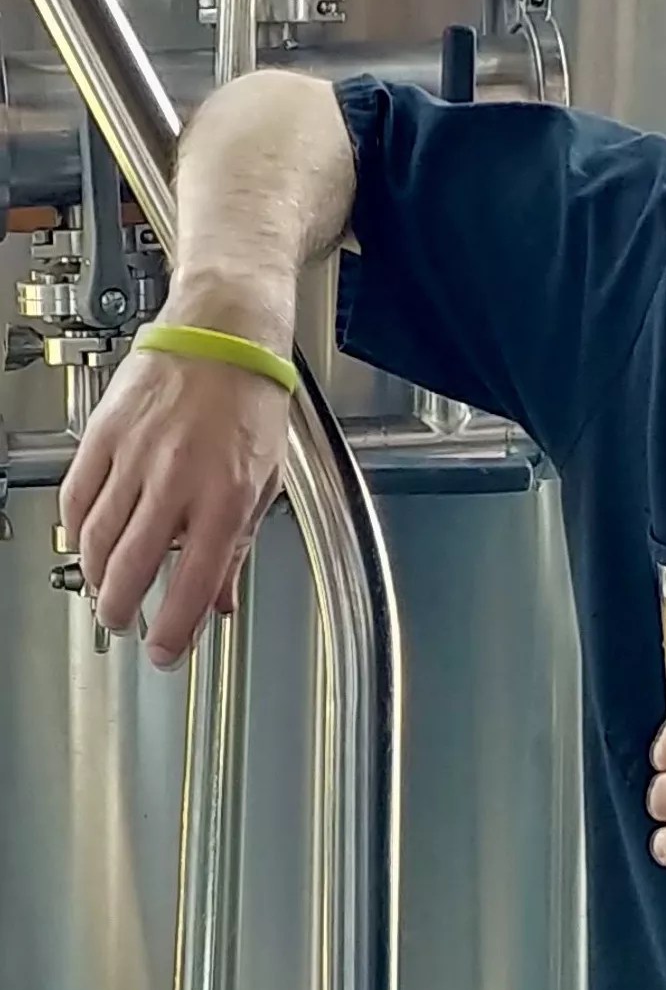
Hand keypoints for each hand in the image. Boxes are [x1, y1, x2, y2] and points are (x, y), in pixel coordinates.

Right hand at [60, 285, 292, 668]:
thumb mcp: (266, 480)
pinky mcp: (103, 436)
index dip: (173, 631)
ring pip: (94, 540)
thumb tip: (218, 601)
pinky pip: (76, 499)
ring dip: (95, 576)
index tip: (166, 653)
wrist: (226, 335)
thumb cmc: (252, 403)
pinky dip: (76, 531)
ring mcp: (135, 457)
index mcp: (228, 496)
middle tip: (124, 623)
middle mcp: (178, 479)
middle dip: (121, 610)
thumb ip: (238, 547)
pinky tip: (86, 541)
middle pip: (129, 569)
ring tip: (105, 589)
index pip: (192, 584)